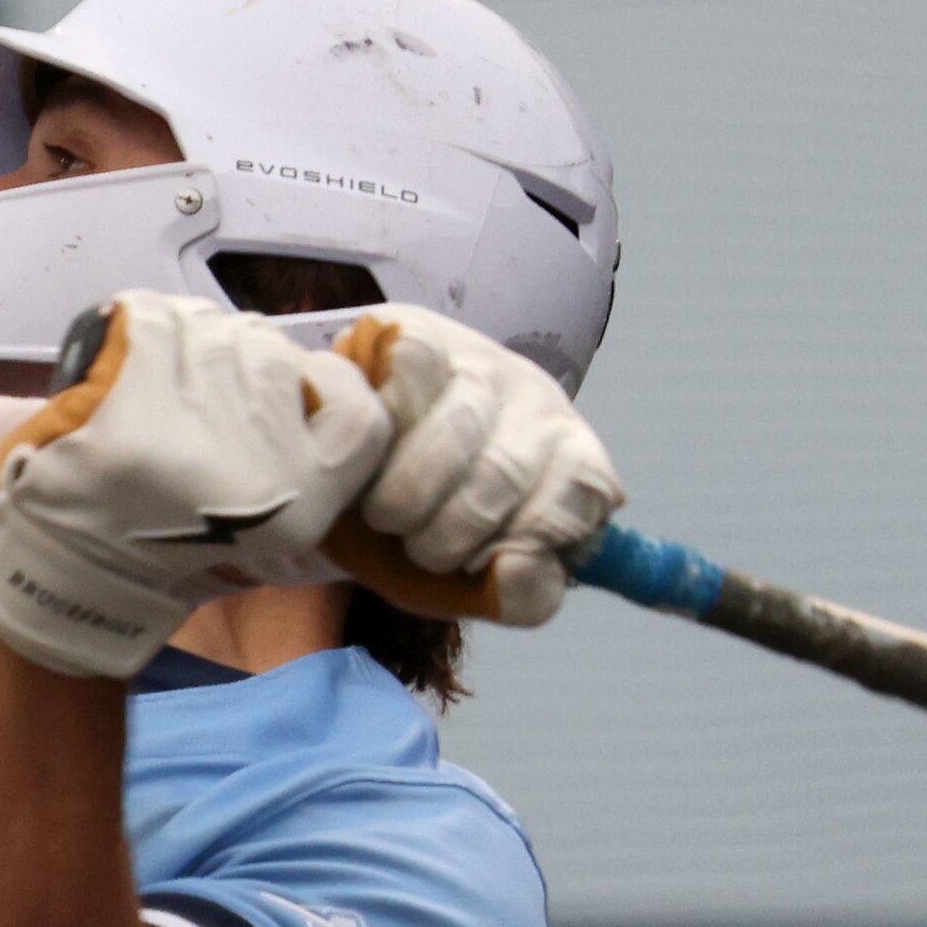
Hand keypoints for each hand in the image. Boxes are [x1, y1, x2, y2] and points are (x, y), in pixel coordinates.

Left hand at [0, 291, 389, 677]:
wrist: (75, 560)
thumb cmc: (176, 539)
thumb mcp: (279, 525)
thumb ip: (320, 455)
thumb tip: (326, 373)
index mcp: (304, 497)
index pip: (356, 403)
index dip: (327, 383)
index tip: (290, 391)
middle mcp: (258, 458)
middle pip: (275, 352)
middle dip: (242, 362)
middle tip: (199, 405)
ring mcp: (193, 419)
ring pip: (216, 327)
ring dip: (191, 342)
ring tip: (159, 393)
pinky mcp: (128, 388)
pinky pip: (159, 315)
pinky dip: (145, 327)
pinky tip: (130, 369)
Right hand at [334, 307, 620, 624]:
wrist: (350, 474)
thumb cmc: (432, 532)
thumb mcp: (483, 582)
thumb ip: (522, 594)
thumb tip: (519, 564)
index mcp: (576, 467)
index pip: (573, 506)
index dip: (514, 548)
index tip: (473, 566)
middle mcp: (543, 405)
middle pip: (503, 474)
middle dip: (442, 535)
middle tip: (411, 544)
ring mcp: (483, 362)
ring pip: (457, 429)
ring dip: (401, 493)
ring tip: (381, 511)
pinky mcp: (419, 331)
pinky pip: (410, 366)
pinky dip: (379, 418)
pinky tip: (366, 446)